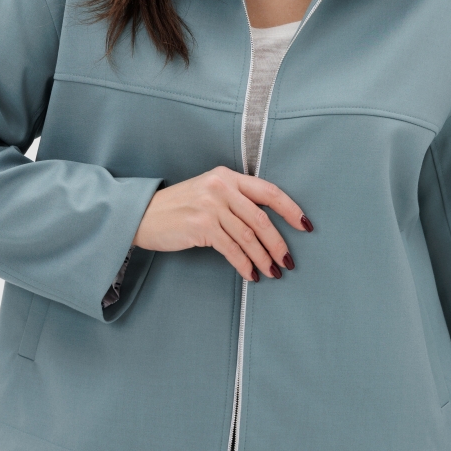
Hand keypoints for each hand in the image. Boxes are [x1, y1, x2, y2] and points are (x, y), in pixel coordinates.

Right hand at [132, 166, 312, 280]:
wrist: (144, 215)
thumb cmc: (179, 207)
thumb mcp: (208, 192)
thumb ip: (235, 199)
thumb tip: (268, 225)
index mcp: (227, 176)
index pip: (269, 191)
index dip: (291, 209)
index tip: (306, 226)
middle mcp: (221, 187)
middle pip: (262, 218)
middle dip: (279, 243)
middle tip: (289, 261)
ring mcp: (210, 206)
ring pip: (249, 236)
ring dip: (264, 258)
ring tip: (273, 272)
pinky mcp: (200, 226)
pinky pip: (231, 249)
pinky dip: (244, 264)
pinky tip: (251, 274)